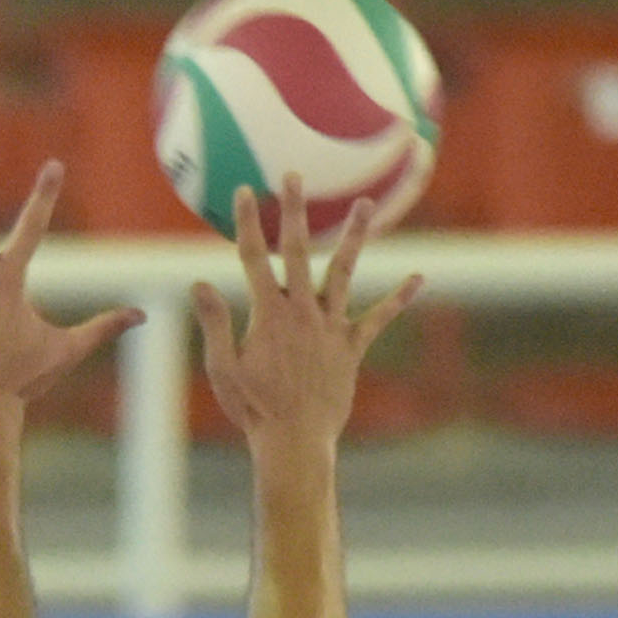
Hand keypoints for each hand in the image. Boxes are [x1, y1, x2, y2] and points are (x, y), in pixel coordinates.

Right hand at [192, 174, 422, 452]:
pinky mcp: (351, 347)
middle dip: (295, 211)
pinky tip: (418, 278)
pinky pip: (378, 318)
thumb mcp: (223, 368)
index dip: (248, 223)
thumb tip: (198, 283)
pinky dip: (398, 298)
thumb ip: (215, 322)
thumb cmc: (253, 408)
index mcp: (268, 315)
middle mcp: (302, 312)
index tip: (245, 191)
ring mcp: (331, 326)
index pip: (253, 258)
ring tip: (365, 203)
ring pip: (344, 271)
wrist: (294, 441)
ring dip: (354, 236)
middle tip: (295, 176)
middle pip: (298, 251)